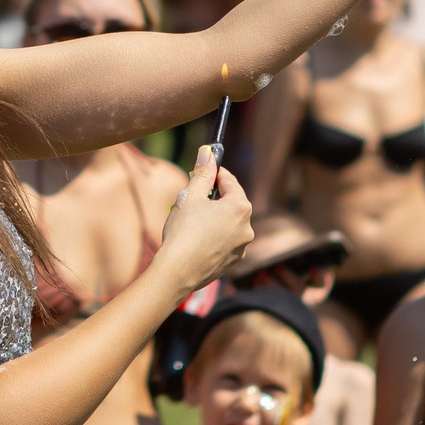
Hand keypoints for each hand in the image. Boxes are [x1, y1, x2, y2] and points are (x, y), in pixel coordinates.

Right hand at [160, 149, 252, 302]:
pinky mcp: (233, 261)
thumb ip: (202, 173)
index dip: (214, 173)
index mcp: (240, 207)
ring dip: (214, 217)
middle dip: (213, 197)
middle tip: (193, 197)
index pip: (229, 180)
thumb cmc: (183, 231)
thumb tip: (208, 152)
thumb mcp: (190, 196)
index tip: (202, 171)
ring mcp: (242, 247)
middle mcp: (247, 227)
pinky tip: (196, 240)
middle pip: (231, 202)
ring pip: (228, 223)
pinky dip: (214, 236)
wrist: (177, 272)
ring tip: (191, 221)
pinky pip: (225, 241)